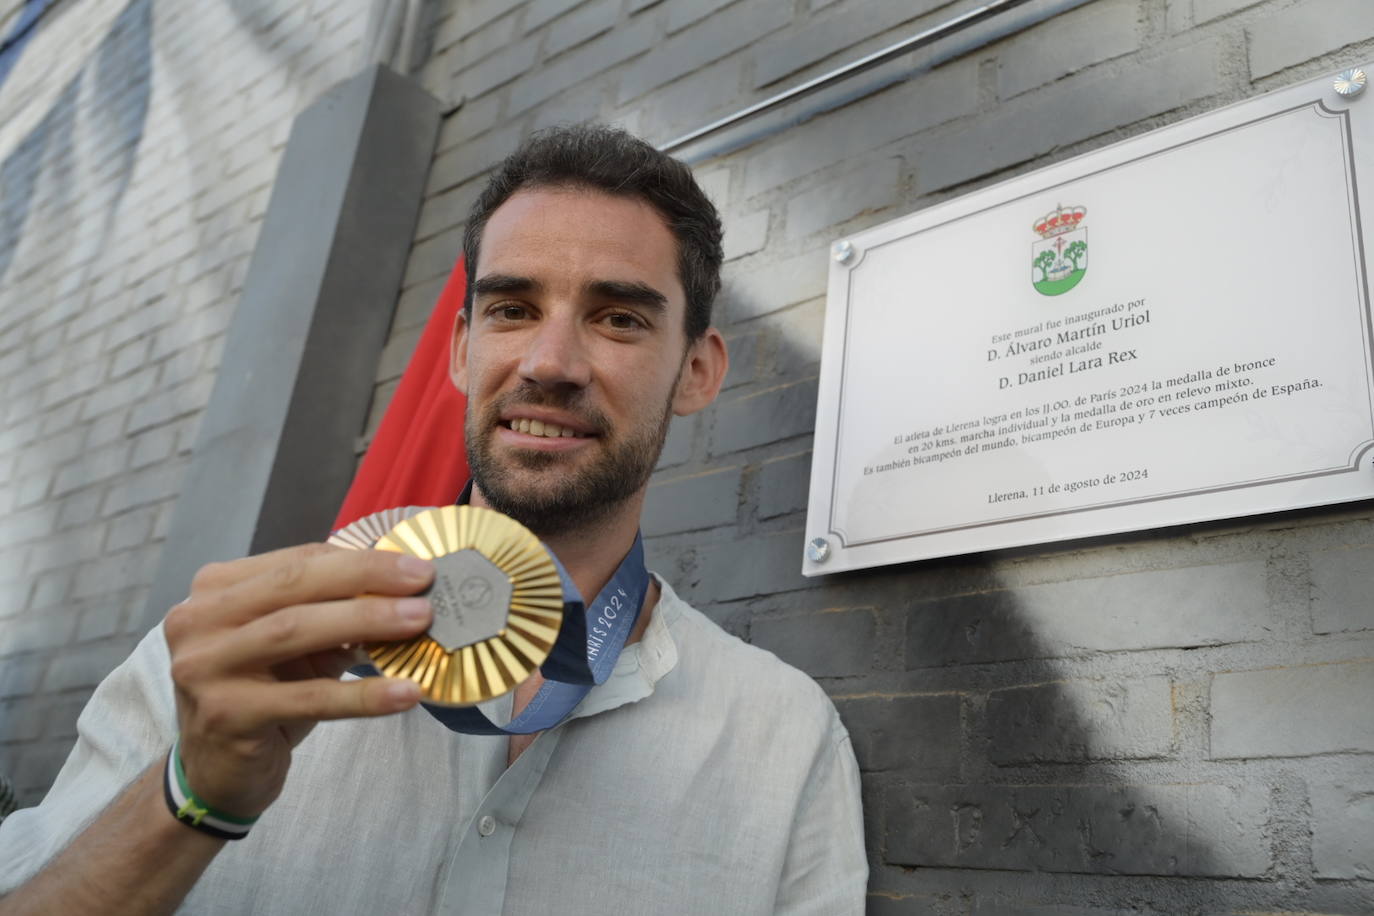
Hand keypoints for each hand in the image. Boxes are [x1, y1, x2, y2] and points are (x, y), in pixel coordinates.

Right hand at [164, 543, 433, 818]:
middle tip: (424, 582)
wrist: (215, 771)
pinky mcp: (226, 715)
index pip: (298, 560)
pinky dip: (363, 694)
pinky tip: (406, 692)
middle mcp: (199, 619)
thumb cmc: (263, 695)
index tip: (414, 564)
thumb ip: (332, 613)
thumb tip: (405, 590)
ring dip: (366, 621)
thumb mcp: (295, 646)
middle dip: (365, 578)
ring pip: (295, 630)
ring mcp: (205, 667)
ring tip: (420, 620)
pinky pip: (309, 698)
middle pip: (294, 584)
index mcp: (217, 589)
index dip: (360, 559)